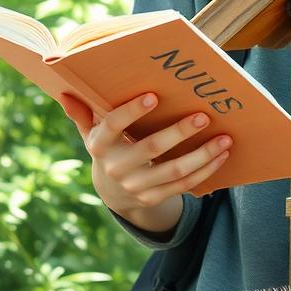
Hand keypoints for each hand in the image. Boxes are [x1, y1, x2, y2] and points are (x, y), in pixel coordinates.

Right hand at [60, 91, 231, 231]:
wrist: (112, 192)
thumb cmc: (108, 147)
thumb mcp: (91, 132)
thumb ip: (83, 114)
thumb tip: (65, 92)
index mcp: (100, 144)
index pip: (114, 126)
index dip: (132, 111)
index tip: (154, 95)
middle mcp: (117, 167)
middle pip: (151, 149)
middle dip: (179, 132)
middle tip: (204, 115)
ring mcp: (136, 186)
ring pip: (175, 170)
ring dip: (203, 154)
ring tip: (225, 137)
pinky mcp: (153, 198)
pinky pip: (184, 184)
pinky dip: (206, 170)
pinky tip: (223, 155)